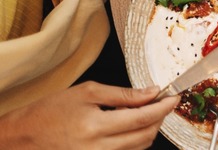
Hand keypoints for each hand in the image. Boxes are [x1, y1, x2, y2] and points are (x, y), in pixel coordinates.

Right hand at [0, 82, 177, 148]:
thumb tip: (152, 92)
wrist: (24, 137)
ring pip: (139, 147)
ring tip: (143, 111)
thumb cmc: (51, 111)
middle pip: (146, 135)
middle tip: (161, 102)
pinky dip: (136, 140)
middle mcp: (98, 148)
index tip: (174, 97)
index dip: (164, 107)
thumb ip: (123, 94)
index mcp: (95, 126)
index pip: (143, 118)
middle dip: (159, 118)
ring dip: (149, 129)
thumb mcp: (88, 92)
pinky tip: (130, 126)